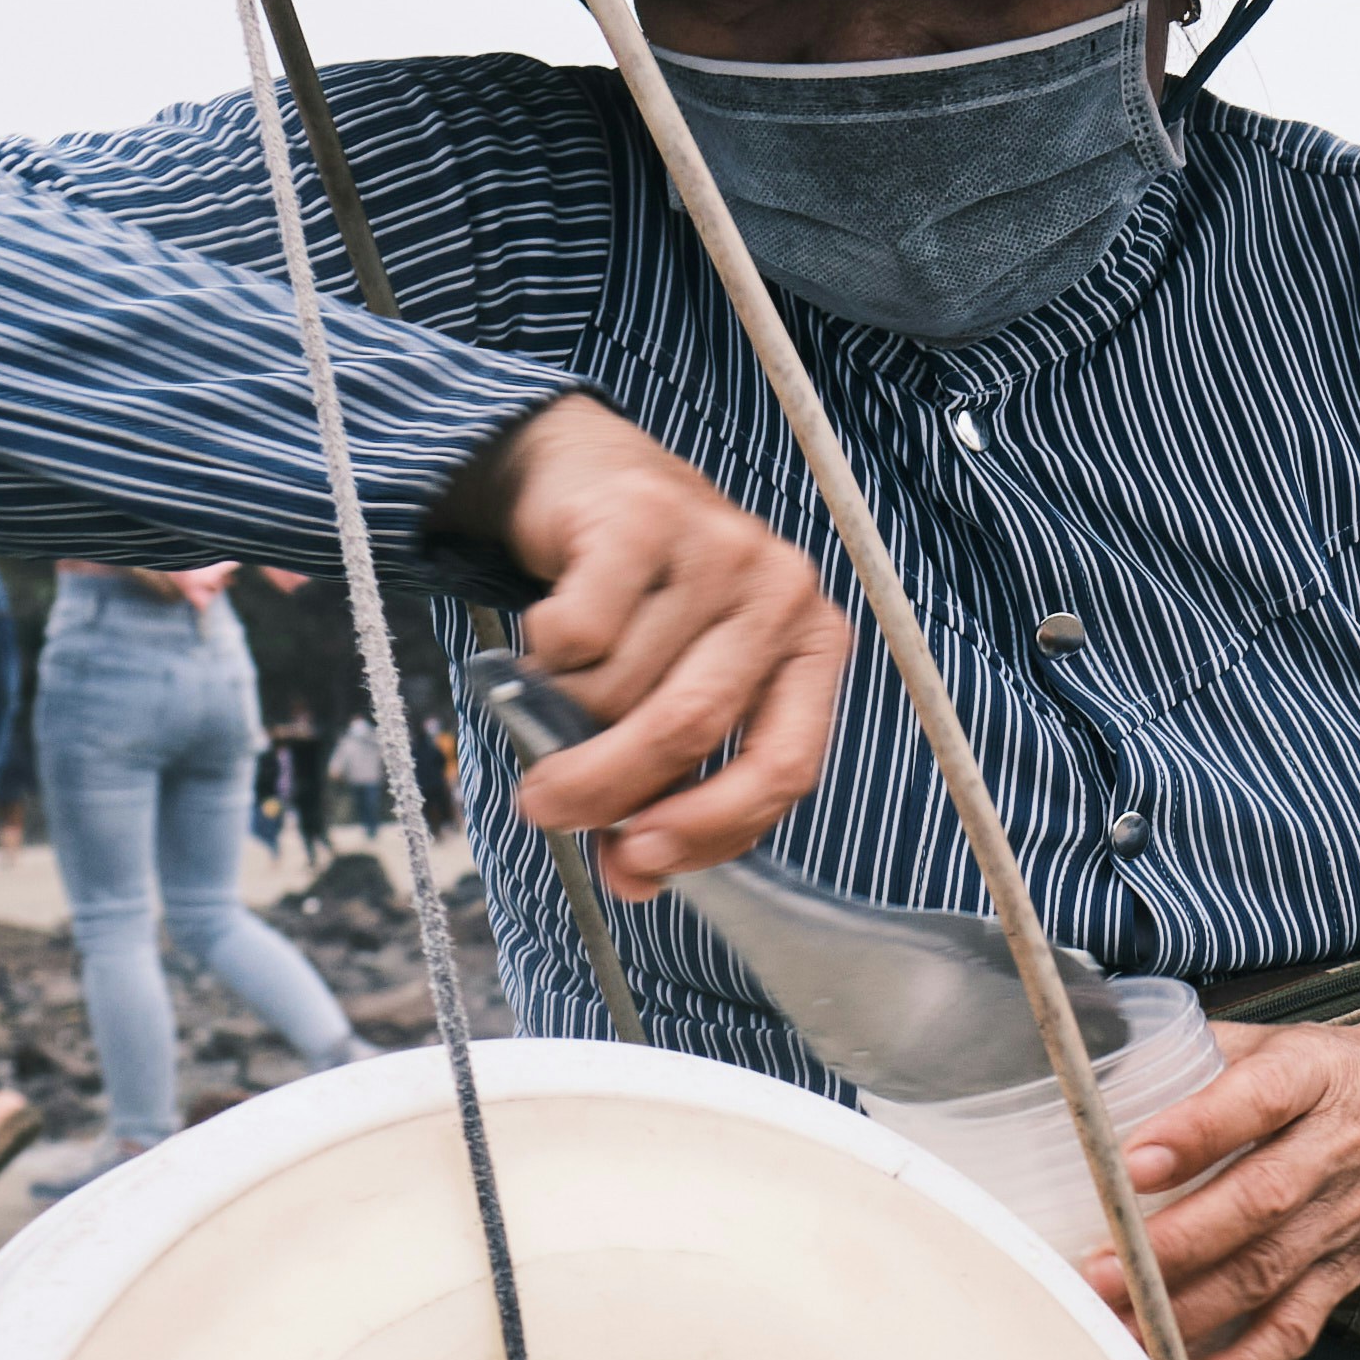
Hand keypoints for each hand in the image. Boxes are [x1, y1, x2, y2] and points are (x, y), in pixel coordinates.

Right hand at [433, 394, 850, 895]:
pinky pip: (579, 631)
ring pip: (622, 683)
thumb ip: (669, 788)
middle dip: (606, 787)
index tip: (637, 862)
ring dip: (566, 708)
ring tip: (557, 683)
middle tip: (545, 806)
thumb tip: (634, 880)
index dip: (708, 829)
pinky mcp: (645, 515)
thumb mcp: (678, 692)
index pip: (785, 769)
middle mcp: (784, 593)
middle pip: (691, 728)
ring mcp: (720, 545)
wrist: (587, 479)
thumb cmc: (644, 607)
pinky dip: (545, 651)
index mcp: (814, 649)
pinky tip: (550, 628)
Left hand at [1064, 1021, 1359, 1359]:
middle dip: (1176, 1245)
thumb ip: (1204, 1051)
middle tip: (1101, 1271)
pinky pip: (1292, 1330)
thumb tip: (1101, 1068)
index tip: (1134, 1160)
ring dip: (1188, 1311)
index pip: (1259, 1100)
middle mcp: (1335, 1152)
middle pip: (1259, 1204)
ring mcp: (1342, 1222)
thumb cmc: (1349, 1078)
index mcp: (1315, 1079)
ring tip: (1120, 1329)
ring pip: (1267, 1274)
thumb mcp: (1290, 1041)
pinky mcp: (1344, 1276)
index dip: (1197, 1132)